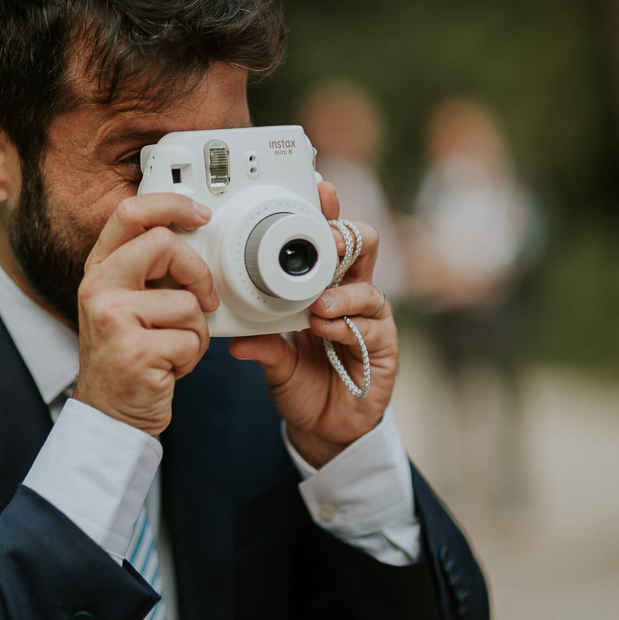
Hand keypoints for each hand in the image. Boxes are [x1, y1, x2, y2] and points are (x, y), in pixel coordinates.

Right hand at [74, 194, 219, 435]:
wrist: (110, 412)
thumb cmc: (127, 356)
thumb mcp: (125, 303)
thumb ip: (147, 269)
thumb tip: (195, 236)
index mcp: (99, 270)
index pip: (129, 213)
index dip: (170, 204)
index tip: (200, 214)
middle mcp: (99, 288)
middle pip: (164, 244)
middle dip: (197, 273)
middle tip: (203, 298)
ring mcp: (113, 319)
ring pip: (187, 301)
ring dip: (195, 330)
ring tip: (172, 346)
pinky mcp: (135, 351)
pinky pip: (190, 338)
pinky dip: (191, 357)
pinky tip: (169, 366)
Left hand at [229, 180, 398, 467]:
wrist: (323, 428)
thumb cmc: (301, 381)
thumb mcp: (273, 361)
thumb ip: (262, 347)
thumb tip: (236, 342)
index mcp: (324, 286)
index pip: (330, 241)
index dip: (328, 214)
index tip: (318, 191)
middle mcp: (351, 297)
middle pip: (362, 249)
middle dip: (346, 238)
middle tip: (327, 240)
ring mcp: (370, 322)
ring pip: (369, 289)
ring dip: (343, 293)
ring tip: (320, 305)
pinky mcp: (383, 351)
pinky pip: (372, 330)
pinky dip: (348, 327)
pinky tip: (329, 328)